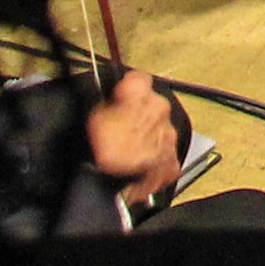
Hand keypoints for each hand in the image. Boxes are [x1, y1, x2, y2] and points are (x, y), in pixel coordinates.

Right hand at [85, 70, 181, 202]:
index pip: (137, 78)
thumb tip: (105, 102)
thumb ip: (105, 103)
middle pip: (151, 104)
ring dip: (147, 137)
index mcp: (141, 95)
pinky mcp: (171, 161)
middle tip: (119, 130)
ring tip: (126, 153)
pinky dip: (154, 160)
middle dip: (138, 114)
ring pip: (159, 129)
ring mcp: (169, 136)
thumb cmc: (103, 154)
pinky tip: (138, 167)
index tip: (118, 98)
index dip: (125, 89)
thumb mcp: (93, 118)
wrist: (118, 187)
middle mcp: (161, 111)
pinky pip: (165, 155)